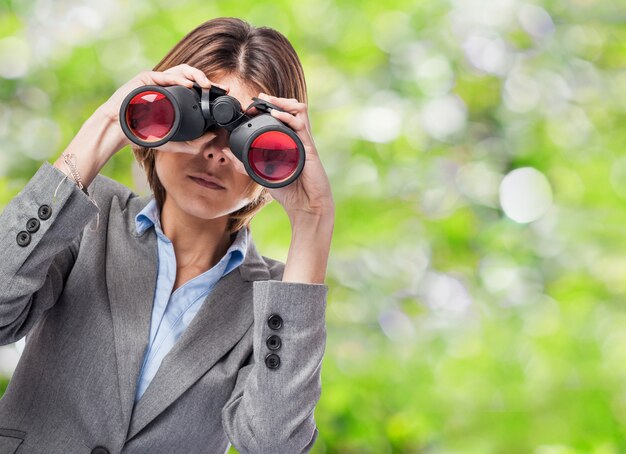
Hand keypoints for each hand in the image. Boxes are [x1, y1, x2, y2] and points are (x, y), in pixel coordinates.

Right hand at [97, 64, 228, 148]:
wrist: (120, 131)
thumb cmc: (144, 134)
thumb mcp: (173, 142)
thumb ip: (192, 143)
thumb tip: (214, 137)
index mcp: (174, 95)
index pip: (195, 86)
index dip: (210, 88)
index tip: (224, 92)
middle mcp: (167, 85)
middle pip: (190, 75)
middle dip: (206, 79)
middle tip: (218, 89)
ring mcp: (157, 80)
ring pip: (180, 70)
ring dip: (196, 76)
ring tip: (206, 85)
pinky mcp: (146, 79)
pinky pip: (165, 76)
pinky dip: (178, 79)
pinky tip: (189, 85)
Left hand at [254, 93, 334, 223]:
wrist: (307, 205)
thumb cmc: (290, 191)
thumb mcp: (263, 174)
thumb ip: (248, 164)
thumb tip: (228, 154)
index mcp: (289, 141)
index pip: (282, 116)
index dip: (268, 107)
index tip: (251, 107)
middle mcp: (298, 137)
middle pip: (291, 108)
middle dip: (274, 100)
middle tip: (258, 100)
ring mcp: (304, 141)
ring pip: (298, 110)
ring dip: (282, 102)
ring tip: (267, 100)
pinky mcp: (308, 148)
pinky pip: (300, 126)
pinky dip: (287, 116)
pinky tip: (276, 114)